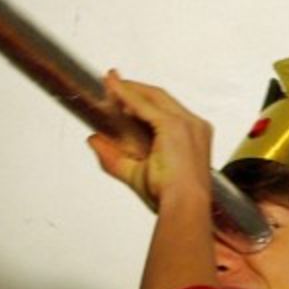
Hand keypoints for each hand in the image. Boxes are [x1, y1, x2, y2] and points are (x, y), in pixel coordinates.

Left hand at [89, 71, 212, 211]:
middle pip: (160, 98)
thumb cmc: (171, 197)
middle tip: (110, 82)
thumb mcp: (137, 174)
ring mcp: (186, 123)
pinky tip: (112, 89)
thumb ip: (113, 157)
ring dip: (129, 89)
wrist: (184, 206)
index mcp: (193, 137)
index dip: (143, 99)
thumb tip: (94, 140)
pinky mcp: (174, 125)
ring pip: (153, 96)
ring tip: (108, 84)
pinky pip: (144, 104)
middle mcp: (194, 126)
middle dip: (134, 88)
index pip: (166, 109)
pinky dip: (126, 94)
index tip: (123, 92)